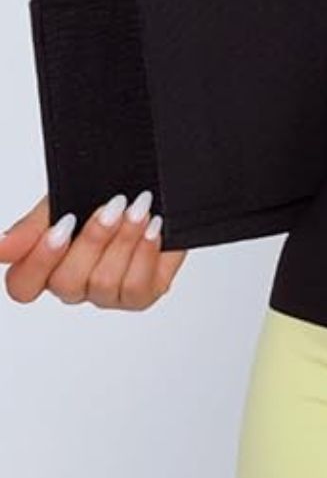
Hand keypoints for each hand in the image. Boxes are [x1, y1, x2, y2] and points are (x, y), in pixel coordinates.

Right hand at [1, 192, 185, 310]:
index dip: (39, 261)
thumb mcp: (65, 199)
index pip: (23, 286)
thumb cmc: (109, 190)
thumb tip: (0, 248)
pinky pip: (136, 288)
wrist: (160, 182)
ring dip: (124, 238)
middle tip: (112, 205)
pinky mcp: (141, 295)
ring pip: (102, 284)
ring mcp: (106, 294)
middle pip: (66, 283)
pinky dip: (145, 252)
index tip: (60, 227)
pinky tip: (153, 228)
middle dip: (93, 239)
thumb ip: (32, 227)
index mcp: (48, 264)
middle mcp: (75, 284)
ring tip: (139, 208)